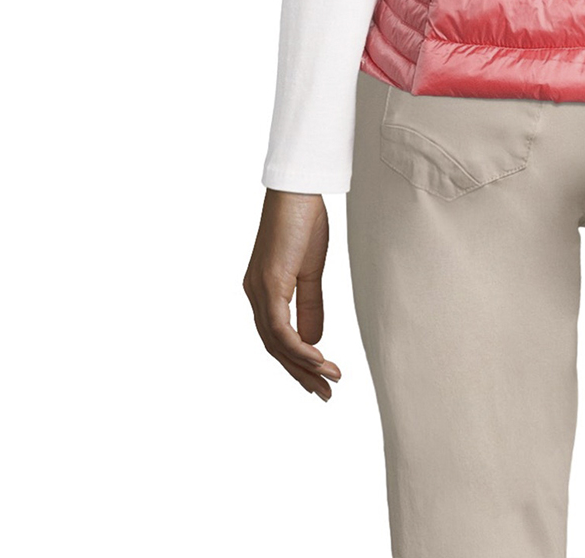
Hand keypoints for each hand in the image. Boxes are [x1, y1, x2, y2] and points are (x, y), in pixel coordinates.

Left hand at [243, 190, 342, 399]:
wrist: (298, 189)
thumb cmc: (304, 221)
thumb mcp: (311, 270)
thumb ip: (310, 305)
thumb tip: (313, 340)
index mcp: (263, 291)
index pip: (277, 338)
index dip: (298, 362)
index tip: (322, 379)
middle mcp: (255, 295)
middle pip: (274, 348)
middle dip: (300, 374)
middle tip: (325, 394)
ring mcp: (259, 291)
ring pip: (276, 343)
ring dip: (303, 366)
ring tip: (329, 381)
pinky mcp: (268, 284)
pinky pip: (280, 328)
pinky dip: (299, 348)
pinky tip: (318, 359)